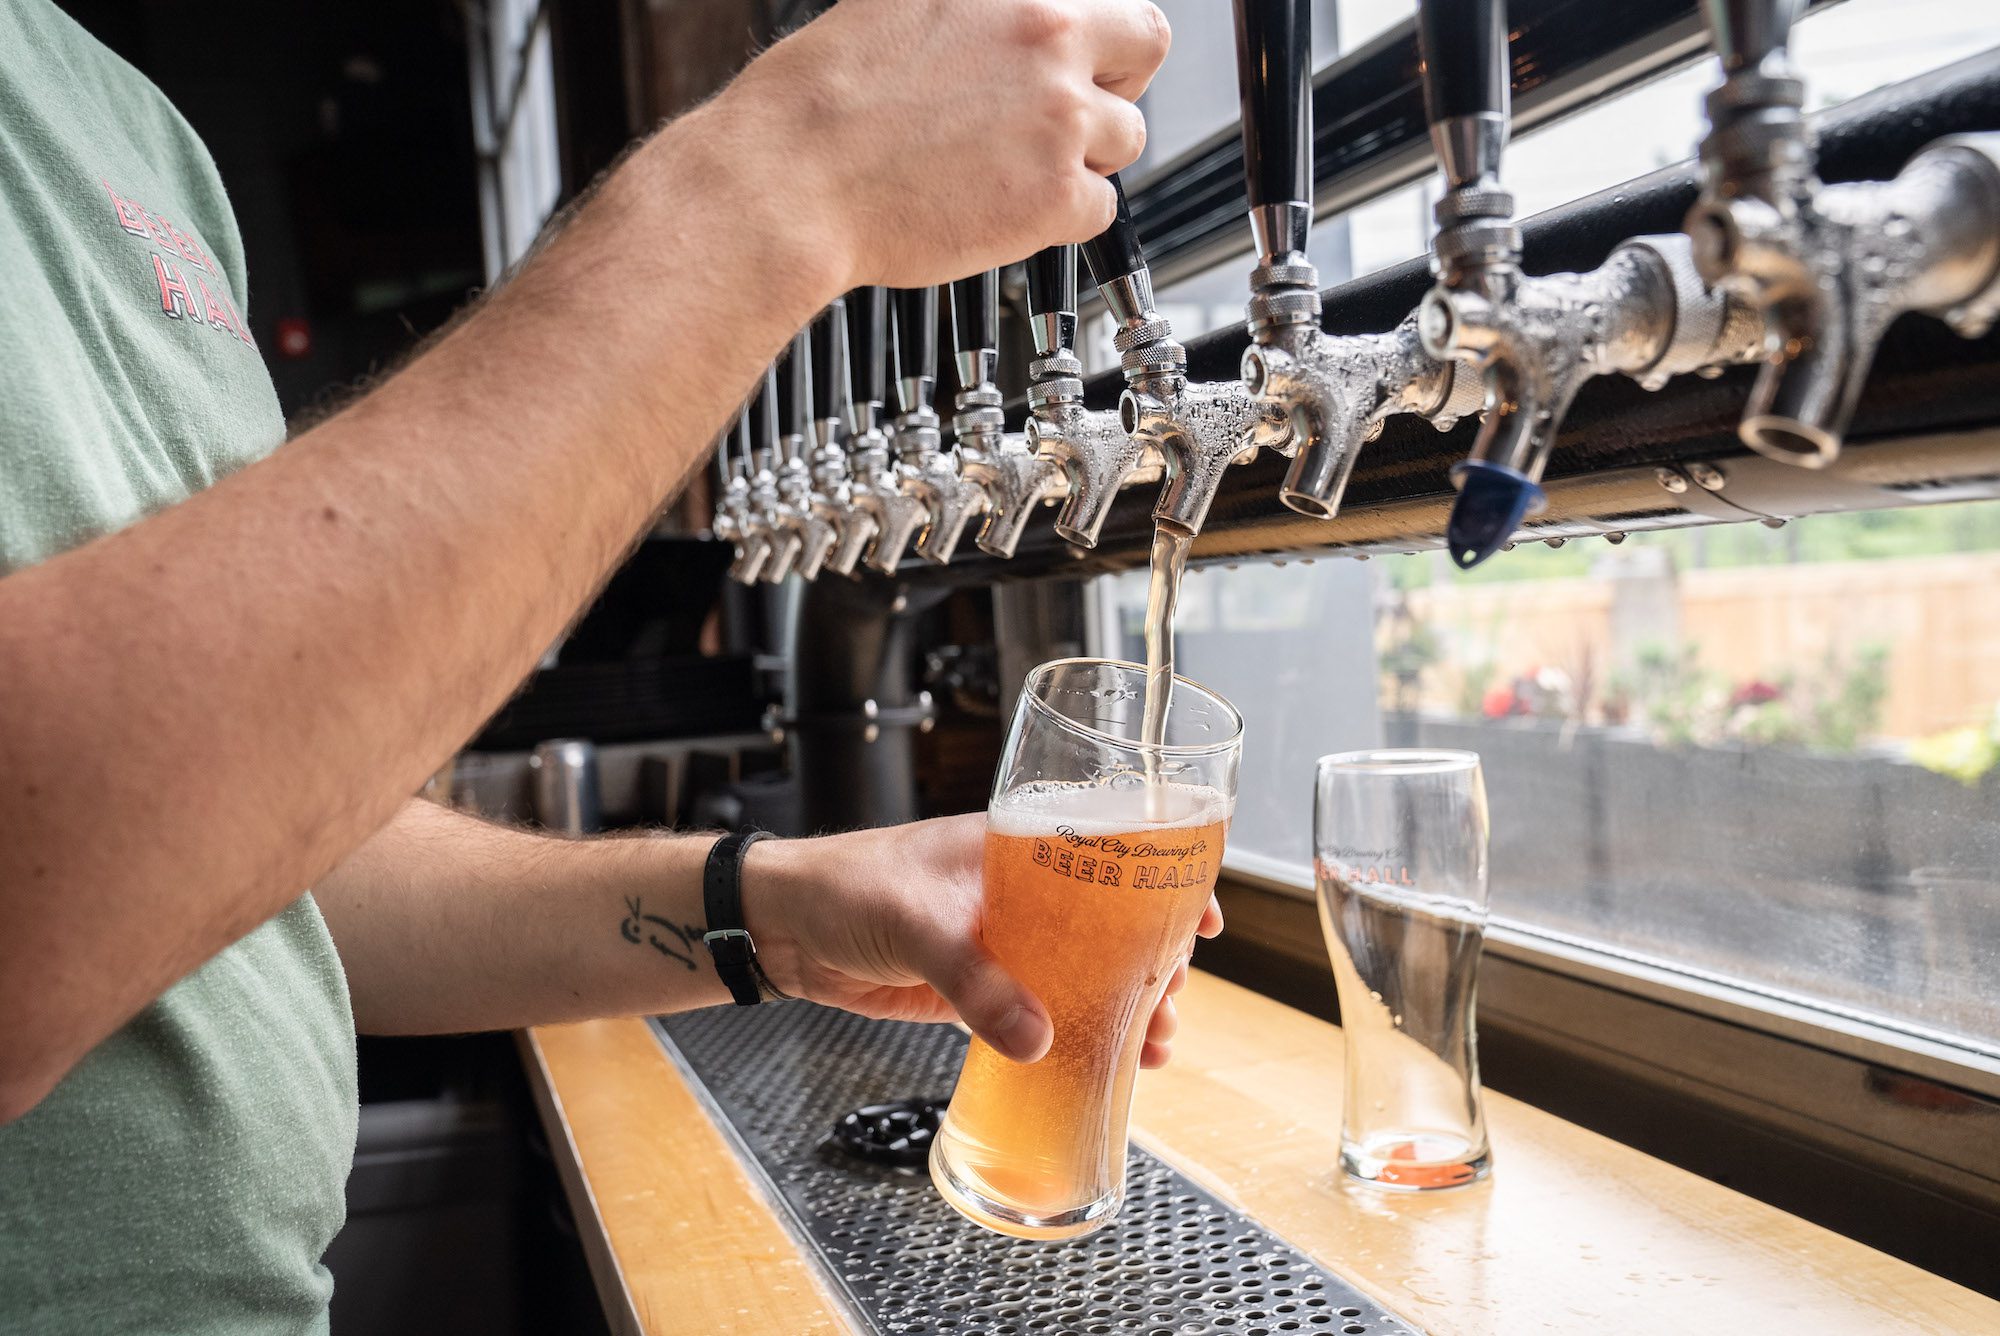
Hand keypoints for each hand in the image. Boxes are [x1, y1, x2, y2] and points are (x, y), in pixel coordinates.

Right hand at [708, 0, 1170, 287]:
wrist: (792, 179)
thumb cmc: (824, 100)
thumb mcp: (897, 5)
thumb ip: (973, 11)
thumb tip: (995, 22)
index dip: (1099, 35)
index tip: (1080, 59)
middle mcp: (1047, 36)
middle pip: (1145, 52)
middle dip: (1115, 83)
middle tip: (1069, 114)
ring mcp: (1060, 117)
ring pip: (1127, 137)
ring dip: (1085, 156)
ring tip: (1017, 171)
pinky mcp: (1057, 195)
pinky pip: (1102, 210)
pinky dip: (1063, 217)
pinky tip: (1008, 210)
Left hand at [742, 813, 1221, 1067]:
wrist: (780, 929)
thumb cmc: (842, 886)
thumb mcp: (917, 921)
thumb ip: (975, 981)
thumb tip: (1035, 1038)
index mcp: (1015, 847)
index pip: (1109, 853)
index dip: (1163, 883)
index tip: (1204, 919)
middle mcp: (1018, 892)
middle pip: (1108, 923)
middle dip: (1151, 963)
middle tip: (1171, 1003)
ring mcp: (1000, 941)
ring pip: (1080, 972)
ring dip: (1120, 1007)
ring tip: (1153, 1046)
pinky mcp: (975, 987)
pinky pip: (1037, 1011)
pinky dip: (1069, 1035)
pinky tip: (1099, 1062)